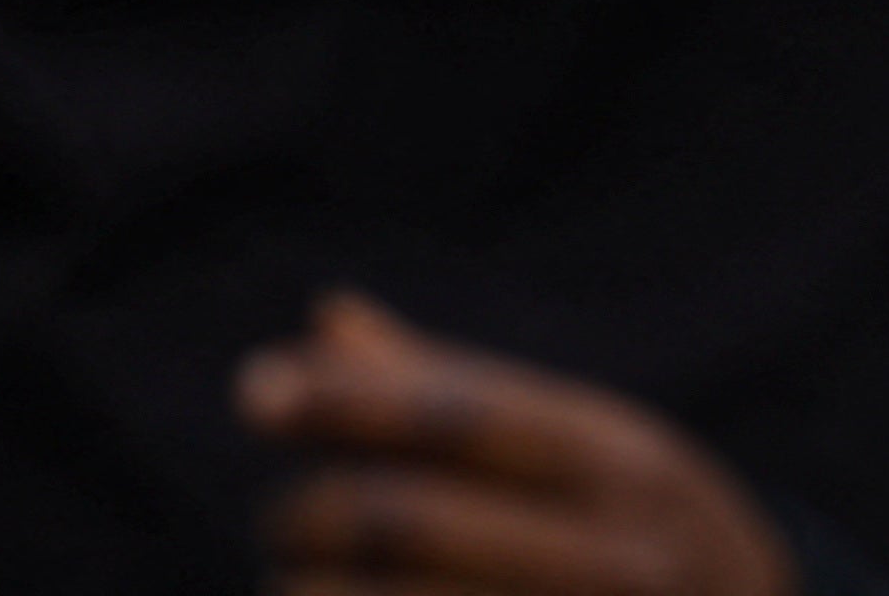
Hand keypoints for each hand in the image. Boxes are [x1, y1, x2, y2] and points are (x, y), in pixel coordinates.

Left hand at [237, 291, 793, 595]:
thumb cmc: (635, 538)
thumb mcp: (585, 450)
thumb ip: (451, 392)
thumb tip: (324, 319)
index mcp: (622, 465)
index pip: (463, 418)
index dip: (349, 401)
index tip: (254, 392)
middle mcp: (614, 561)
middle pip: (409, 525)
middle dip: (311, 515)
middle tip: (287, 518)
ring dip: (310, 594)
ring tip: (302, 581)